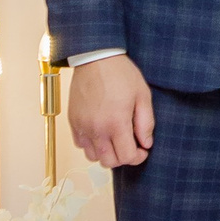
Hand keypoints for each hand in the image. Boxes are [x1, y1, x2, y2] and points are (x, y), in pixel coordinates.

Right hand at [67, 55, 154, 169]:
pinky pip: (80, 145)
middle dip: (123, 157)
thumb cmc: (121, 74)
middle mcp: (97, 129)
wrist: (95, 58)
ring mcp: (82, 126)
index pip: (126, 157)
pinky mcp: (73, 121)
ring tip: (115, 138)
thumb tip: (146, 143)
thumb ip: (146, 123)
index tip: (142, 149)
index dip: (138, 157)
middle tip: (130, 144)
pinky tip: (101, 132)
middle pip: (109, 162)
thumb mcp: (142, 95)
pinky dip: (91, 144)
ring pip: (93, 157)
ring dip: (106, 153)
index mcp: (116, 123)